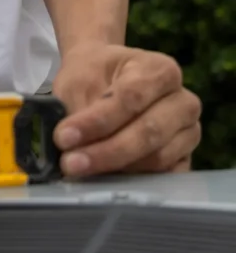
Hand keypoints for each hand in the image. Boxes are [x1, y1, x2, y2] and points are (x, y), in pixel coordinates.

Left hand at [51, 43, 201, 177]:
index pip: (132, 97)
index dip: (98, 121)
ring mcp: (188, 133)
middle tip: (70, 163)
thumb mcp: (78, 82)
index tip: (64, 137)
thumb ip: (78, 109)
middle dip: (107, 151)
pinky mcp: (184, 160)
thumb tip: (72, 144)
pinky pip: (164, 177)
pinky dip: (134, 182)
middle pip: (149, 131)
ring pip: (157, 158)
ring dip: (117, 169)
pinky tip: (105, 181)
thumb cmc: (94, 76)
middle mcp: (183, 101)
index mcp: (161, 70)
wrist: (103, 79)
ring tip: (80, 171)